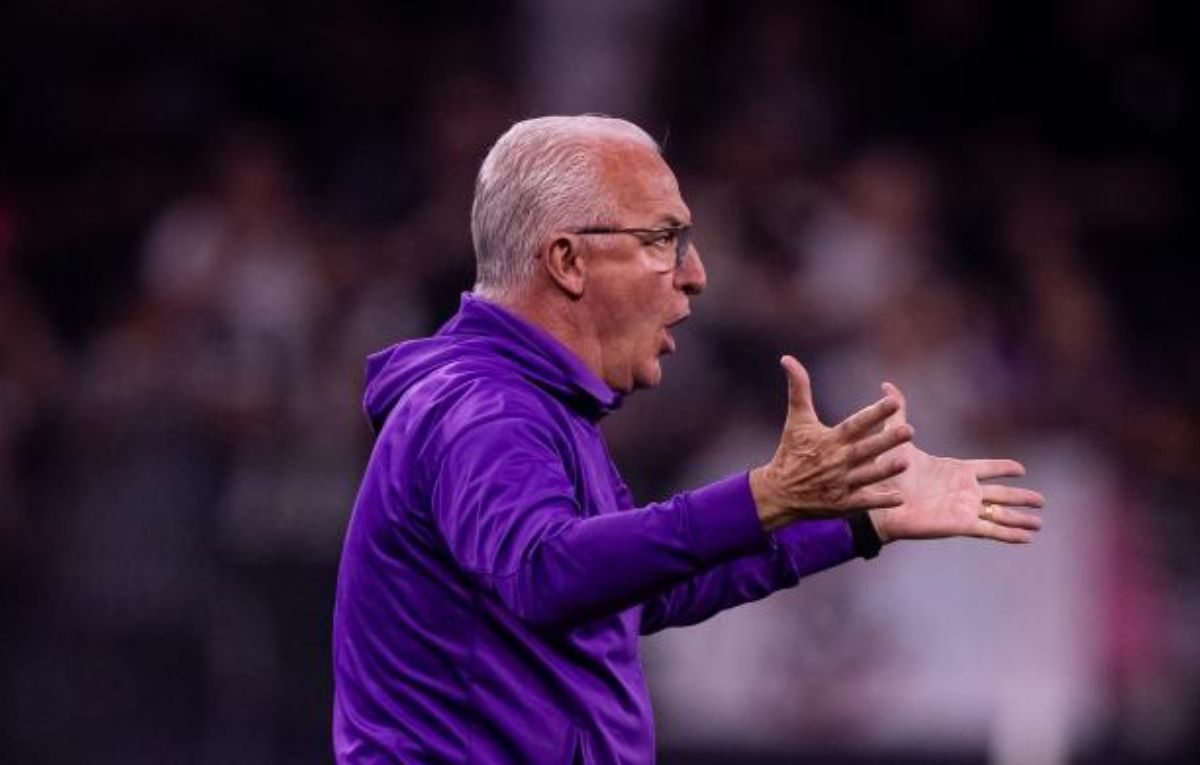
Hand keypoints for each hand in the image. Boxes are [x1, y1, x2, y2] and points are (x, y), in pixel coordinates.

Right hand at [750, 356, 913, 531]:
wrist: (778, 491)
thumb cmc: (791, 451)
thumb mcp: (796, 419)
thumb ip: (798, 389)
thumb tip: (787, 358)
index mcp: (830, 439)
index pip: (855, 423)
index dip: (874, 412)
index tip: (893, 401)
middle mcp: (837, 460)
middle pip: (865, 449)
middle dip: (886, 441)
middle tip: (909, 431)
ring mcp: (840, 483)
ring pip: (867, 476)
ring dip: (886, 470)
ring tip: (906, 462)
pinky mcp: (841, 503)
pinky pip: (863, 502)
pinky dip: (880, 501)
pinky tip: (899, 499)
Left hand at [868, 382, 1044, 543]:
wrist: (880, 503)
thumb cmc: (887, 473)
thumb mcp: (897, 439)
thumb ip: (898, 412)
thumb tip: (887, 384)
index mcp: (955, 470)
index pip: (986, 468)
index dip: (1003, 468)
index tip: (1021, 469)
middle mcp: (964, 490)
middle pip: (1001, 494)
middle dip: (1021, 497)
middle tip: (1041, 501)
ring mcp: (964, 508)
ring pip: (1001, 514)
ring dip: (1020, 519)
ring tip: (1039, 525)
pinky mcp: (961, 525)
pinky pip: (991, 530)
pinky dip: (1010, 534)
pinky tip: (1027, 539)